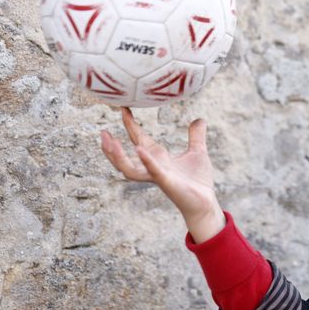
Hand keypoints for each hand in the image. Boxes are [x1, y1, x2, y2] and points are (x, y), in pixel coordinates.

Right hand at [100, 107, 225, 242]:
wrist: (206, 201)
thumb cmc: (198, 180)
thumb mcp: (197, 152)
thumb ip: (195, 137)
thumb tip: (199, 119)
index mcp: (158, 158)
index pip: (139, 139)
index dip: (130, 124)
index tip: (124, 108)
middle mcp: (153, 167)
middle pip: (125, 158)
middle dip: (111, 147)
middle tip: (102, 133)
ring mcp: (158, 176)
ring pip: (129, 169)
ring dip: (117, 157)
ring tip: (109, 142)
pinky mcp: (168, 183)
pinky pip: (153, 171)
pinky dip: (146, 161)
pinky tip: (139, 149)